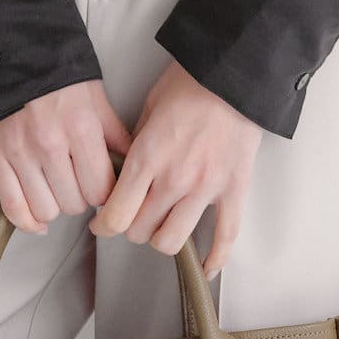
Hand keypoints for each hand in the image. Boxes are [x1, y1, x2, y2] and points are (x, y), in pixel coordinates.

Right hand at [0, 77, 133, 234]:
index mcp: (80, 127)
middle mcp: (50, 144)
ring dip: (56, 205)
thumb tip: (134, 166)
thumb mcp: (96, 98)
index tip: (103, 186)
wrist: (13, 55)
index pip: (101, 189)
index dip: (106, 192)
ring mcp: (20, 153)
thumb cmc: (58, 76)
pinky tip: (39, 218)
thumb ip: (115, 135)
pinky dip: (28, 221)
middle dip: (82, 197)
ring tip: (59, 188)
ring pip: (46, 210)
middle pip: (74, 203)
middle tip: (80, 182)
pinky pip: (14, 208)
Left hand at [89, 57, 262, 278]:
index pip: (117, 216)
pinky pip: (225, 236)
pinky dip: (215, 258)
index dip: (104, 226)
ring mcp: (206, 187)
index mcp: (148, 157)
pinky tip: (207, 267)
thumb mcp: (148, 107)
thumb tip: (124, 171)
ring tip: (163, 224)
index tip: (103, 223)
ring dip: (163, 238)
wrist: (235, 71)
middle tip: (135, 213)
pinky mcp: (234, 189)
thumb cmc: (190, 81)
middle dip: (132, 226)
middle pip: (141, 231)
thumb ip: (135, 144)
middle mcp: (175, 179)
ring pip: (173, 241)